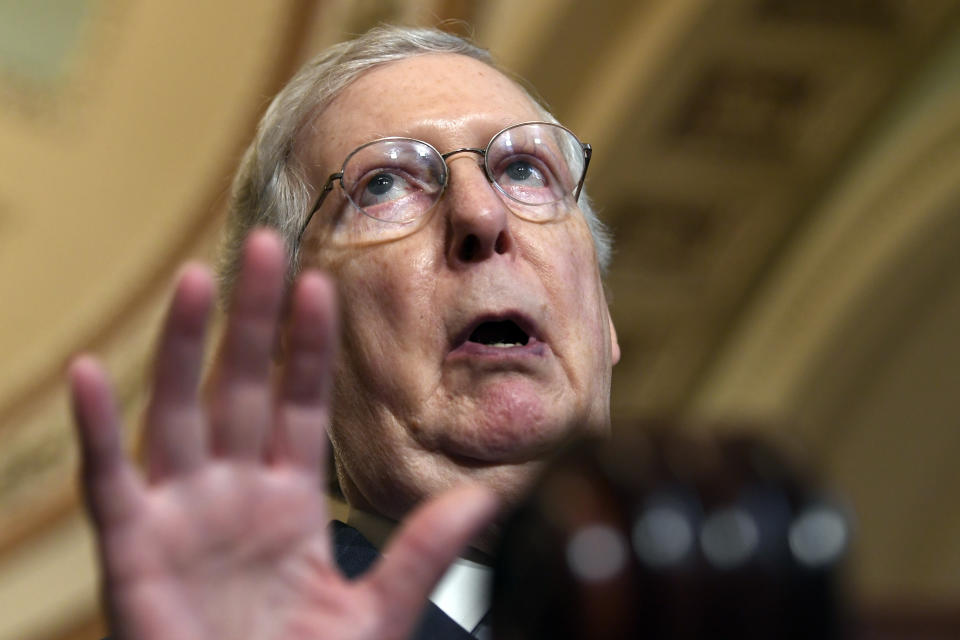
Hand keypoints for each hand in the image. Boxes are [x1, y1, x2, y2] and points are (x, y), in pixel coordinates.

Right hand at [69, 229, 497, 639]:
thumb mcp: (374, 612)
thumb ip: (421, 552)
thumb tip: (486, 497)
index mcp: (291, 501)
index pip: (303, 404)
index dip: (312, 346)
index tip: (326, 284)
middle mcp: (234, 494)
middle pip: (244, 388)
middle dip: (254, 320)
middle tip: (263, 243)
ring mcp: (182, 515)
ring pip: (181, 414)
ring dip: (184, 347)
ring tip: (197, 279)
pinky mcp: (133, 552)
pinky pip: (110, 483)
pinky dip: (99, 431)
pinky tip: (94, 373)